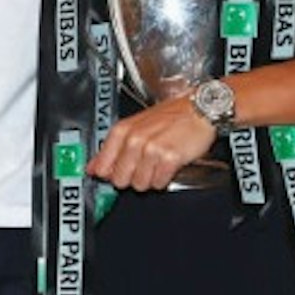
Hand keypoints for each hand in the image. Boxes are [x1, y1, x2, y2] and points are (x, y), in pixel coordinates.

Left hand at [92, 95, 220, 190]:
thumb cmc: (172, 116)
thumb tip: (94, 168)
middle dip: (132, 177)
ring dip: (150, 178)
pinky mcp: (169, 158)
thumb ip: (112, 148)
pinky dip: (164, 178)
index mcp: (122, 130)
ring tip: (159, 163)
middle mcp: (134, 139)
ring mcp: (152, 149)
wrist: (200, 110)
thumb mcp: (136, 126)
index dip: (111, 173)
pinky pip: (159, 183)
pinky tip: (168, 165)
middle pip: (120, 179)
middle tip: (144, 165)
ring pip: (140, 184)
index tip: (117, 173)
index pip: (102, 167)